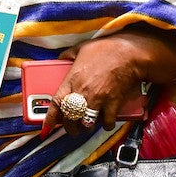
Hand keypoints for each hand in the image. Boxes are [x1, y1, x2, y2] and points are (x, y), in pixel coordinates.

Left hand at [43, 28, 175, 135]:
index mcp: (72, 79)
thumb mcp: (81, 47)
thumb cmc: (106, 48)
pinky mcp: (113, 104)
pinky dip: (106, 125)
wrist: (129, 53)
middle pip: (70, 118)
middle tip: (72, 128)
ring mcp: (98, 100)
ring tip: (87, 125)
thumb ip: (68, 55)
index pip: (56, 103)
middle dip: (70, 127)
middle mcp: (83, 92)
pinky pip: (107, 122)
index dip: (49, 119)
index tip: (45, 128)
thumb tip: (59, 59)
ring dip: (86, 127)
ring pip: (87, 124)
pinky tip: (107, 121)